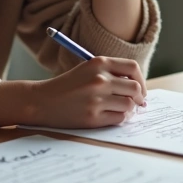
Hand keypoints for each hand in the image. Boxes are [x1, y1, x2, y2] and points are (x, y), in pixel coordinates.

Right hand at [28, 57, 146, 127]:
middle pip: (135, 88)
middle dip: (139, 98)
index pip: (133, 68)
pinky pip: (119, 118)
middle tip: (136, 103)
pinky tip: (112, 116)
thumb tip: (138, 89)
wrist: (41, 101)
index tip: (139, 89)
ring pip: (129, 105)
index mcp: (99, 63)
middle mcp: (99, 79)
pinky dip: (120, 118)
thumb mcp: (88, 70)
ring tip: (122, 110)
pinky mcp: (92, 117)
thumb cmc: (67, 86)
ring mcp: (96, 99)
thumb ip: (111, 74)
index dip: (140, 80)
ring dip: (129, 109)